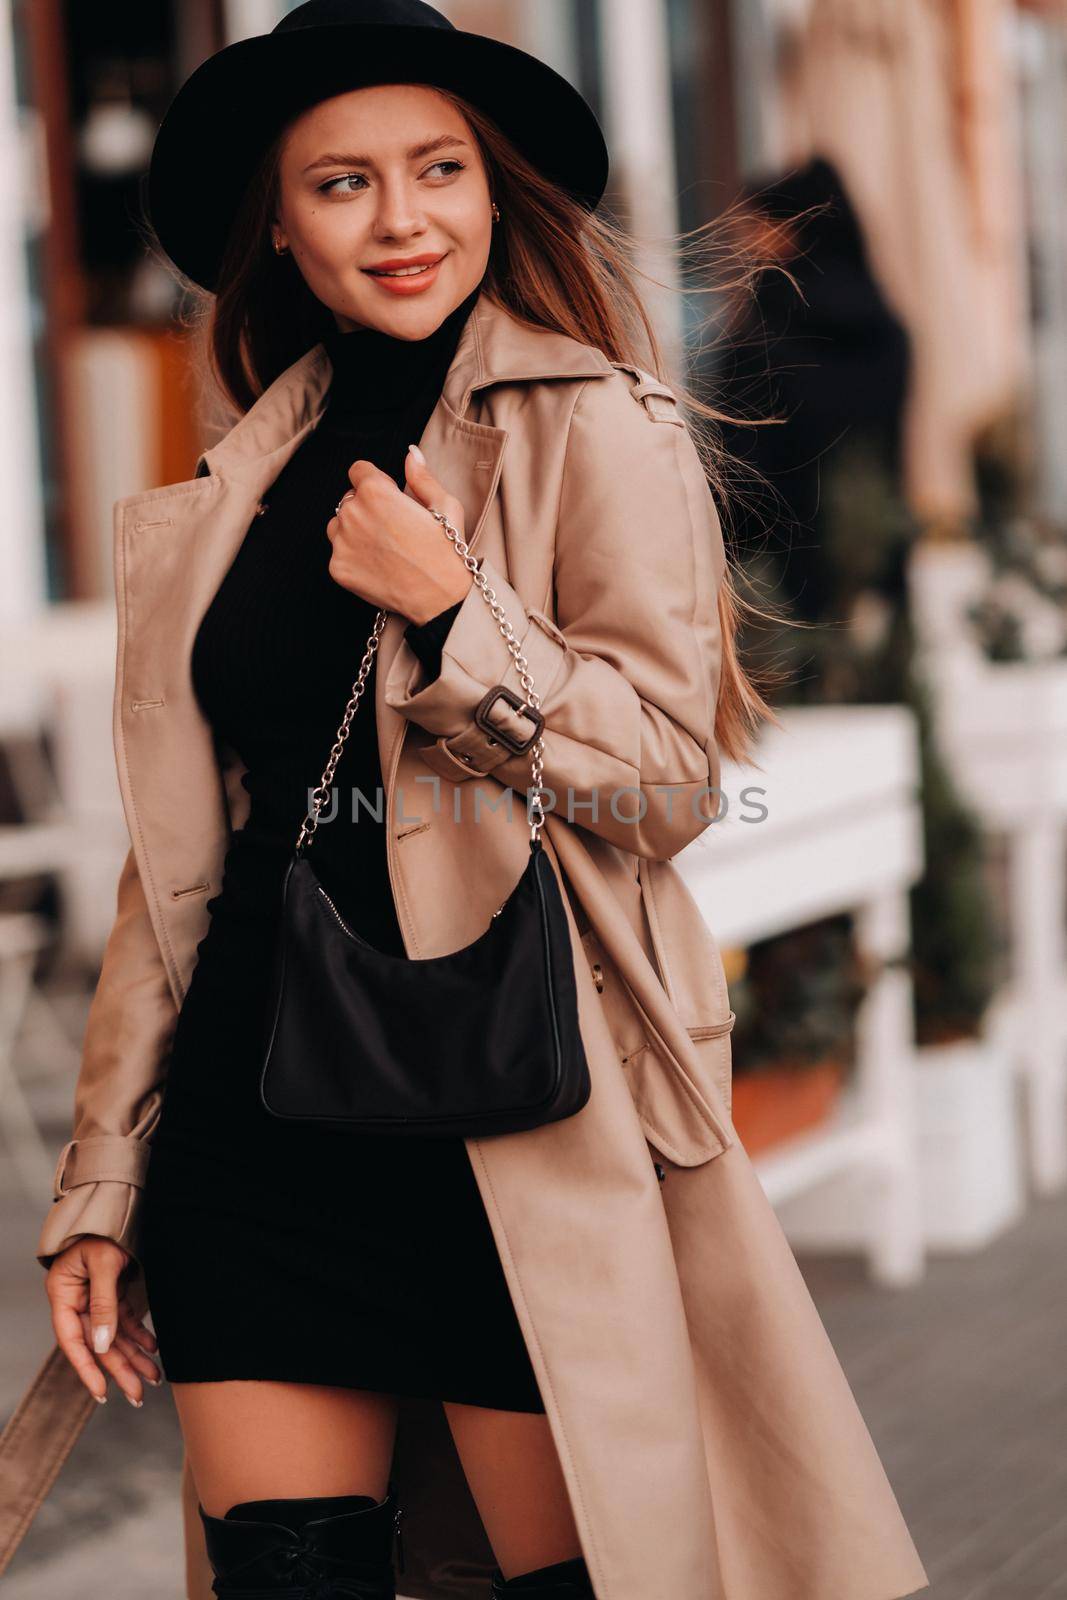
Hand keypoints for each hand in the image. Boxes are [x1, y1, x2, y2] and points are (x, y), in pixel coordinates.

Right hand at [46, 1236, 161, 1405]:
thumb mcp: (103, 1265)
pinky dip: (140, 1336)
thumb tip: (102, 1346)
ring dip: (134, 1358)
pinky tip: (153, 1350)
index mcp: (64, 1295)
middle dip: (119, 1371)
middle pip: (98, 1344)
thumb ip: (103, 1304)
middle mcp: (77, 1301)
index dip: (86, 1369)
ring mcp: (96, 1299)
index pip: (72, 1340)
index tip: (101, 1394)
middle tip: (139, 1397)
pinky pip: (126, 1321)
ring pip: (114, 1337)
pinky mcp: (114, 1293)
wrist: (119, 1206)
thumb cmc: (103, 1231)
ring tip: (154, 1379)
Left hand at [326, 445, 472, 624]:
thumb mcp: (445, 506)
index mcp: (375, 492)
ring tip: (384, 548)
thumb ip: (421, 477)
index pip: (358, 470)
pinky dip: (353, 558)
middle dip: (366, 508)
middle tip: (392, 530)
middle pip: (349, 499)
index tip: (390, 498)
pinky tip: (378, 566)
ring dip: (354, 531)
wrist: (440, 599)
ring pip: (338, 525)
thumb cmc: (446, 552)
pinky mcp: (338, 568)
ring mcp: (341, 542)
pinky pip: (338, 553)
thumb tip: (411, 454)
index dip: (376, 482)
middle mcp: (352, 513)